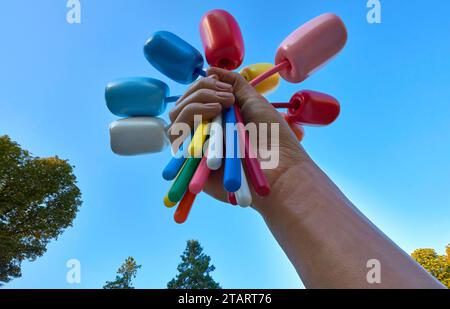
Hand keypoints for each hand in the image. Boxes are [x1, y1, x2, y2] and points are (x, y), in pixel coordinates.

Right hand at [168, 67, 308, 211]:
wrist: (280, 167)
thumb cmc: (273, 138)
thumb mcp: (254, 101)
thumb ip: (234, 83)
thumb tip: (209, 69)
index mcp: (217, 120)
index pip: (194, 97)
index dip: (204, 85)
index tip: (227, 89)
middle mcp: (204, 133)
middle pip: (181, 105)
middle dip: (201, 91)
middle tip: (227, 98)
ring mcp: (196, 147)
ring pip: (175, 118)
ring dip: (196, 103)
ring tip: (221, 107)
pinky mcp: (190, 163)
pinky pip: (175, 137)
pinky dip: (190, 119)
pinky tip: (212, 118)